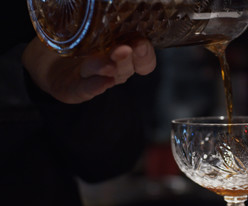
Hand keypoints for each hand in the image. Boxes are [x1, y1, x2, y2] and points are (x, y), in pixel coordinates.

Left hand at [22, 37, 156, 103]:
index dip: (145, 54)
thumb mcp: (91, 24)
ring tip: (108, 65)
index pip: (144, 59)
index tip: (141, 44)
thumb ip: (104, 19)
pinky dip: (96, 86)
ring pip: (109, 77)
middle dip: (126, 58)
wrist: (45, 57)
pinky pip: (87, 89)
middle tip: (122, 49)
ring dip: (110, 69)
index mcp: (123, 52)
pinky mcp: (77, 89)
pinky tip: (102, 82)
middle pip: (128, 68)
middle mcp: (114, 68)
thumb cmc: (74, 37)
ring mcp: (97, 80)